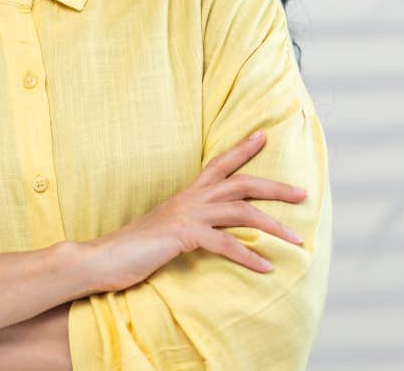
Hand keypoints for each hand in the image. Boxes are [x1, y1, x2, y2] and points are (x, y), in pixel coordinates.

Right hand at [85, 130, 308, 292]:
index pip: (219, 164)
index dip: (243, 149)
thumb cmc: (131, 248)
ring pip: (242, 212)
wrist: (100, 258)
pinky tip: (266, 267)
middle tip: (303, 194)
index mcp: (186, 195)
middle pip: (242, 183)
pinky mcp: (184, 235)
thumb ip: (186, 225)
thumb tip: (204, 231)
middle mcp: (190, 199)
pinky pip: (226, 244)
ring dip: (273, 226)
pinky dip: (249, 256)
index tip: (263, 135)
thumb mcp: (165, 230)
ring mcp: (187, 215)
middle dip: (276, 188)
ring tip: (296, 241)